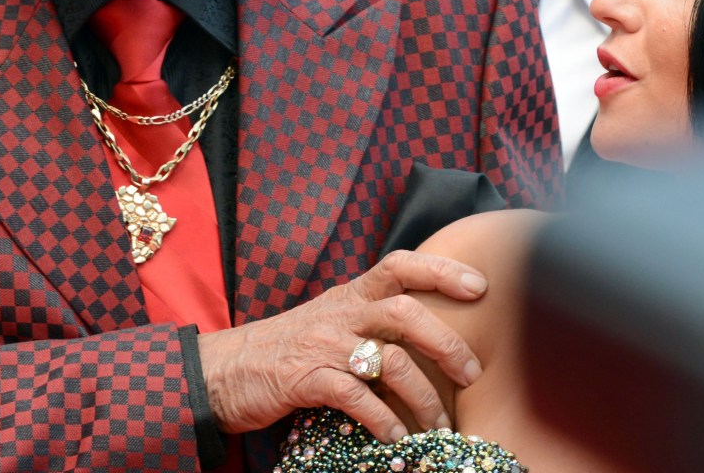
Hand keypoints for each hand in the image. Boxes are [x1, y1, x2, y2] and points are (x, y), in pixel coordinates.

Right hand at [196, 250, 485, 441]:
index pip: (399, 266)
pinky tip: (398, 438)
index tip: (479, 286)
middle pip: (405, 313)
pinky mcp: (306, 379)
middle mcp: (340, 314)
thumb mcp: (331, 321)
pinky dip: (386, 422)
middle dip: (447, 343)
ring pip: (389, 362)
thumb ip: (371, 321)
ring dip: (424, 398)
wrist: (224, 370)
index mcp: (349, 295)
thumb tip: (431, 336)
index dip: (441, 270)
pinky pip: (358, 399)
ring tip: (438, 425)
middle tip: (471, 373)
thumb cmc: (286, 349)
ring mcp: (323, 345)